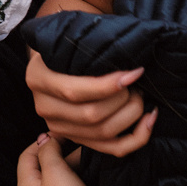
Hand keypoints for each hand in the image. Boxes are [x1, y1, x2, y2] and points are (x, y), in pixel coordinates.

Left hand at [17, 133, 112, 185]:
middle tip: (79, 154)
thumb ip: (48, 151)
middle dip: (56, 161)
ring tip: (84, 175)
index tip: (61, 136)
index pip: (26, 157)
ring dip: (63, 182)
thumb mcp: (57, 172)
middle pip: (38, 177)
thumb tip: (44, 140)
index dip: (42, 142)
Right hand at [27, 49, 156, 155]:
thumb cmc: (73, 43)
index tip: (135, 72)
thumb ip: (89, 43)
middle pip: (91, 115)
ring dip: (132, 115)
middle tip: (137, 82)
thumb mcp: (71, 36)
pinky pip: (112, 149)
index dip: (108, 85)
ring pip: (103, 133)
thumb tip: (125, 52)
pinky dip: (137, 138)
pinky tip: (150, 119)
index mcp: (37, 78)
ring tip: (140, 95)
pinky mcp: (78, 139)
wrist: (61, 56)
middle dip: (123, 100)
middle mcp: (43, 107)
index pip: (75, 91)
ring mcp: (59, 127)